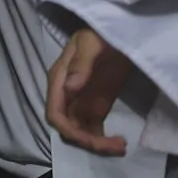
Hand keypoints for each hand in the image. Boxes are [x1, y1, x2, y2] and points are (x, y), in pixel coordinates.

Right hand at [45, 25, 136, 155]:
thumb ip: (81, 65)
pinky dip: (103, 139)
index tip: (93, 140)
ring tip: (121, 146)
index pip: (55, 113)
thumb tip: (70, 89)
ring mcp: (82, 100)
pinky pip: (94, 127)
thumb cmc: (100, 34)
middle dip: (88, 141)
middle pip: (68, 127)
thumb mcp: (91, 44)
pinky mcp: (97, 103)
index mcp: (60, 81)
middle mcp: (67, 94)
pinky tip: (120, 142)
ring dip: (98, 143)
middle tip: (117, 146)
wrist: (117, 31)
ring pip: (81, 130)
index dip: (70, 131)